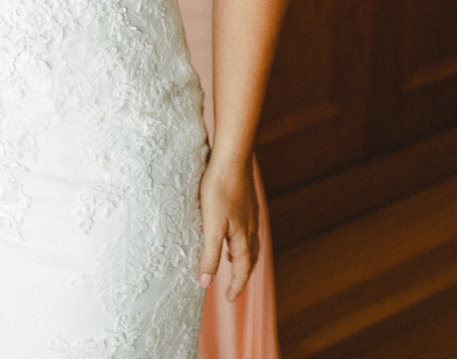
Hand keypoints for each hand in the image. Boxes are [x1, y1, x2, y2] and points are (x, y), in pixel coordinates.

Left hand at [196, 158, 258, 300]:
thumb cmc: (219, 190)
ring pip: (249, 244)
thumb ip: (209, 255)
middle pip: (250, 259)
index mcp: (243, 237)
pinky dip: (240, 241)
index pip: (243, 269)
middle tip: (234, 288)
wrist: (232, 157)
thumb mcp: (211, 226)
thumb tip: (206, 283)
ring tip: (232, 263)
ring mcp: (249, 214)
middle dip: (242, 275)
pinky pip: (246, 230)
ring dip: (242, 258)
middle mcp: (250, 228)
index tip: (231, 299)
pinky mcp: (245, 202)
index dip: (237, 285)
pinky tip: (231, 232)